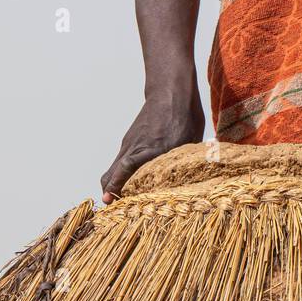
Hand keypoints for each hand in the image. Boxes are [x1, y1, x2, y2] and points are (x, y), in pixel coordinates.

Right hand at [100, 85, 204, 203]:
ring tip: (119, 202)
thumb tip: (193, 183)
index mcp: (151, 148)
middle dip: (109, 193)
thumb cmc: (185, 116)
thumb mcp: (190, 141)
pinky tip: (129, 184)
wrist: (170, 91)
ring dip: (113, 185)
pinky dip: (118, 175)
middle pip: (111, 174)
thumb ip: (185, 162)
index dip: (117, 186)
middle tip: (112, 209)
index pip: (126, 169)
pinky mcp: (129, 140)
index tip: (108, 200)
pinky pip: (119, 161)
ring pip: (113, 168)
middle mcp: (135, 147)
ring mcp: (129, 143)